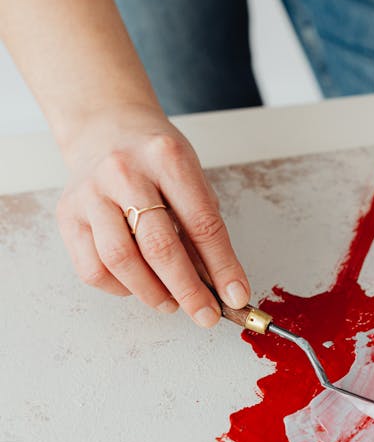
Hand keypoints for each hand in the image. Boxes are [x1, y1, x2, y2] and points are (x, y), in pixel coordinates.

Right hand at [56, 103, 249, 325]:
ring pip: (120, 260)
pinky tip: (136, 284)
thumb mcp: (189, 174)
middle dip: (188, 290)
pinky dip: (118, 287)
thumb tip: (218, 283)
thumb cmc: (155, 157)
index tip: (236, 296)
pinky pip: (91, 268)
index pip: (201, 222)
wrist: (105, 127)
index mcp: (167, 158)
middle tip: (206, 314)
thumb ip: (201, 224)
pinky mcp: (68, 214)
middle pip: (159, 245)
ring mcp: (90, 193)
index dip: (222, 266)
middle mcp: (124, 171)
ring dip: (151, 293)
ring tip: (171, 303)